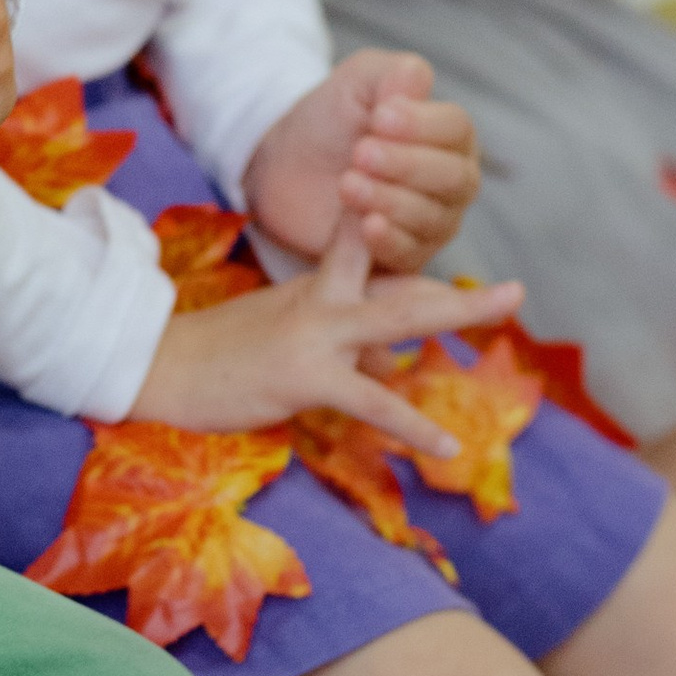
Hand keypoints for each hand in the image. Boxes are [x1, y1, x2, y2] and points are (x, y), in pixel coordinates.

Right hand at [133, 225, 520, 457]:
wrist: (157, 365)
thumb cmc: (218, 354)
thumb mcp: (283, 330)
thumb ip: (342, 338)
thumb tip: (392, 361)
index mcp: (317, 289)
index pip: (379, 261)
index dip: (421, 251)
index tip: (454, 227)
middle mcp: (323, 300)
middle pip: (403, 281)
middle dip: (460, 286)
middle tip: (518, 288)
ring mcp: (316, 334)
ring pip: (398, 317)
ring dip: (456, 313)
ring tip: (507, 312)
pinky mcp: (305, 377)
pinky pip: (372, 402)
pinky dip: (413, 427)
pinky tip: (448, 448)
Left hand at [245, 50, 480, 270]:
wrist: (287, 167)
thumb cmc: (331, 121)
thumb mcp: (356, 83)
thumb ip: (391, 75)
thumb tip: (417, 78)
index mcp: (448, 133)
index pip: (455, 129)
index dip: (421, 125)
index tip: (379, 117)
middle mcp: (452, 179)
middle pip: (454, 177)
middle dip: (407, 165)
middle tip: (360, 152)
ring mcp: (434, 220)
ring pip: (432, 217)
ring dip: (389, 200)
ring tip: (347, 183)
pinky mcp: (406, 255)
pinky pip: (411, 254)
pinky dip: (390, 239)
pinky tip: (366, 225)